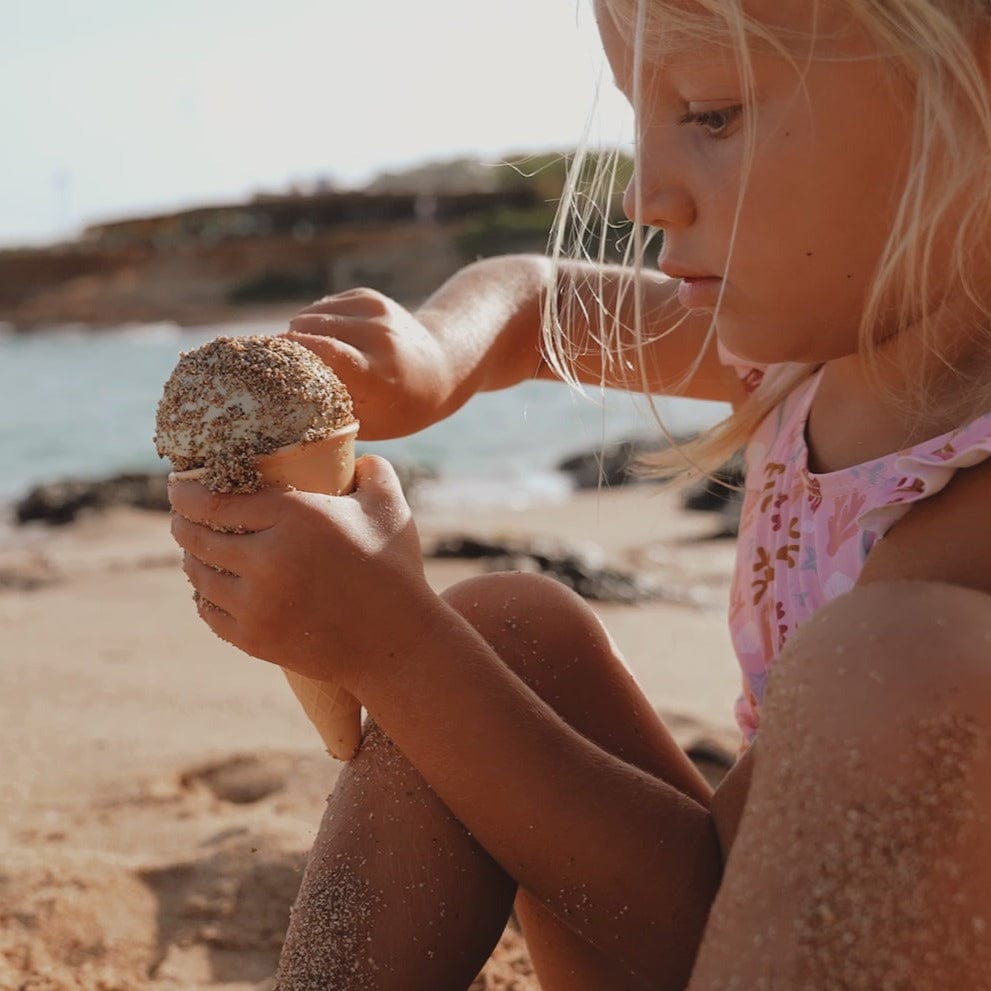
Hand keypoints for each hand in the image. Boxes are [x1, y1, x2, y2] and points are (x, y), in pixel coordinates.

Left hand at [167, 456, 432, 693]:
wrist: (397, 644)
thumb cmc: (395, 569)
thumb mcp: (390, 507)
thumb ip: (372, 469)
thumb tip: (355, 456)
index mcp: (294, 518)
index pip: (214, 500)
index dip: (186, 492)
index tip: (178, 485)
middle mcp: (267, 559)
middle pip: (197, 536)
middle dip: (181, 522)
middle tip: (182, 514)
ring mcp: (256, 604)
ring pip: (199, 575)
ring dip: (190, 558)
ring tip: (195, 549)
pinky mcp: (254, 640)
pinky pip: (209, 613)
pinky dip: (204, 597)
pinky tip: (208, 590)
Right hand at [286, 288, 454, 439]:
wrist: (441, 369)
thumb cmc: (398, 408)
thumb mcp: (366, 422)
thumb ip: (327, 412)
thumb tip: (279, 407)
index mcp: (378, 373)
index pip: (323, 351)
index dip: (291, 353)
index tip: (267, 361)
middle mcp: (379, 337)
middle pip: (311, 328)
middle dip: (290, 344)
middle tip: (281, 364)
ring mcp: (377, 311)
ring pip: (313, 313)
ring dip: (302, 331)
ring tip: (308, 356)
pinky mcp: (370, 297)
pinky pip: (325, 305)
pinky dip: (318, 321)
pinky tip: (328, 339)